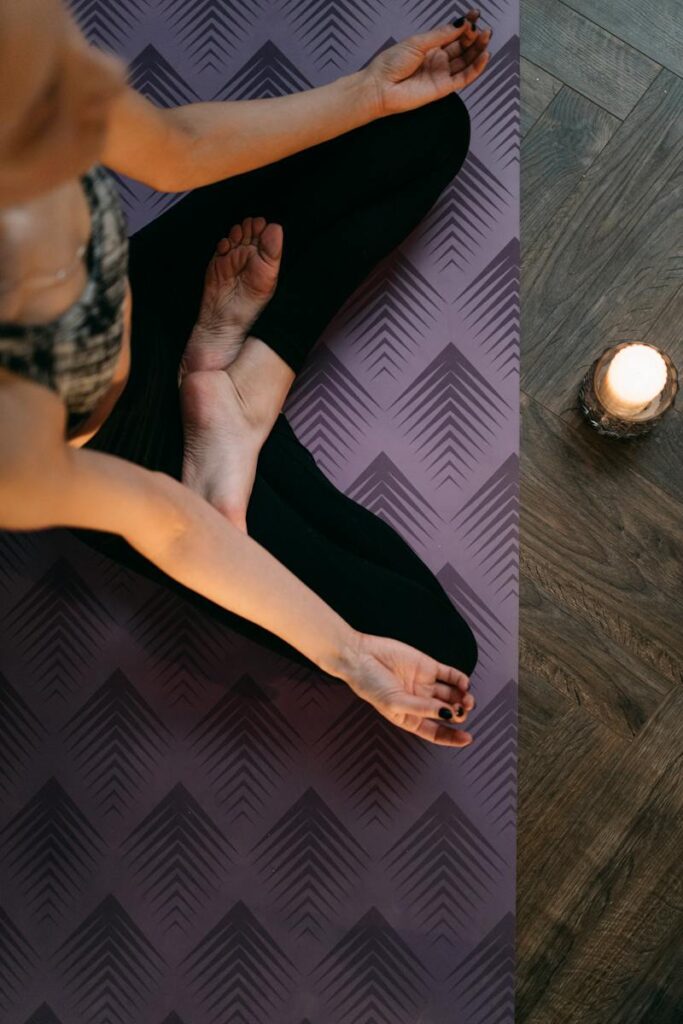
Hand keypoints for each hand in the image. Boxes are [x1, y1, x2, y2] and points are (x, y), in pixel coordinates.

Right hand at [336, 632, 474, 746]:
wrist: (360, 656)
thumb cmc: (370, 684)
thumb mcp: (396, 703)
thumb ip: (424, 709)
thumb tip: (448, 713)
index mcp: (410, 717)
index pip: (435, 732)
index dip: (452, 737)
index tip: (467, 738)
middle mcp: (419, 702)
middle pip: (448, 712)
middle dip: (459, 713)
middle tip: (462, 710)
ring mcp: (424, 684)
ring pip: (452, 694)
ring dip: (463, 698)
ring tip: (467, 698)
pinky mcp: (427, 666)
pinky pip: (450, 674)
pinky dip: (460, 679)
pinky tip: (464, 683)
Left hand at [365, 12, 491, 116]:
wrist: (380, 86)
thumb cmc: (391, 64)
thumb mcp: (417, 42)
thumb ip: (441, 34)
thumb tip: (460, 23)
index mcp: (431, 47)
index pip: (454, 35)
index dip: (465, 24)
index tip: (475, 14)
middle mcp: (438, 60)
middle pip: (463, 47)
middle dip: (474, 36)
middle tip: (482, 27)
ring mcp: (441, 74)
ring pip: (466, 61)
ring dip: (478, 50)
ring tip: (486, 36)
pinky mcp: (443, 88)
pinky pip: (464, 78)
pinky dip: (476, 68)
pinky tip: (484, 56)